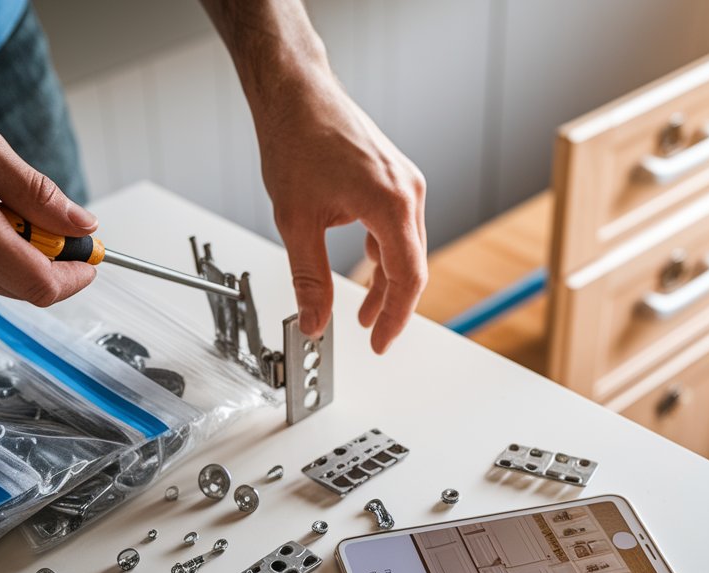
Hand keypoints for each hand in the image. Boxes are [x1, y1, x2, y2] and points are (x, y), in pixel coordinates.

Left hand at [256, 73, 426, 352]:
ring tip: (365, 311)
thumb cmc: (297, 139)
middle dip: (392, 304)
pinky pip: (398, 227)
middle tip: (374, 335)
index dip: (396, 318)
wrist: (296, 93)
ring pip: (406, 247)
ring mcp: (405, 182)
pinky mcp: (395, 177)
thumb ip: (309, 279)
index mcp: (390, 203)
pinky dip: (384, 253)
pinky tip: (365, 267)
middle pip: (412, 265)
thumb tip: (315, 321)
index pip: (408, 277)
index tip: (381, 342)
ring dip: (387, 280)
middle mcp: (408, 191)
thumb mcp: (296, 222)